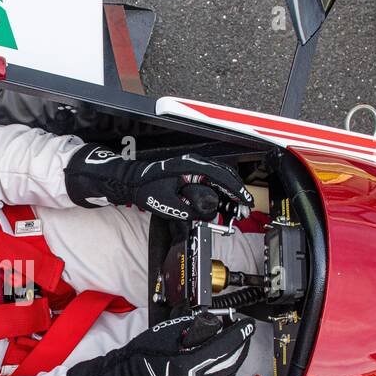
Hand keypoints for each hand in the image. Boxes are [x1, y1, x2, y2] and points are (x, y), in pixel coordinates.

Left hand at [66, 146, 252, 221]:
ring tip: (236, 207)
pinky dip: (219, 190)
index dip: (237, 191)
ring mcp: (191, 166)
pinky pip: (209, 180)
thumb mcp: (167, 203)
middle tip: (244, 208)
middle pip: (224, 175)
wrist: (129, 180)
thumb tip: (207, 212)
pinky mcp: (188, 172)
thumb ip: (189, 209)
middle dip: (236, 192)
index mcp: (191, 166)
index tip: (246, 202)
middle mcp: (194, 163)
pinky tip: (221, 201)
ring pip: (218, 177)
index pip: (222, 177)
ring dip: (228, 192)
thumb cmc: (143, 187)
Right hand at [67, 314, 255, 375]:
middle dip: (240, 344)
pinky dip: (228, 366)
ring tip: (238, 341)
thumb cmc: (145, 351)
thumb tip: (215, 324)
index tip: (246, 324)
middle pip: (229, 361)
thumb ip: (194, 328)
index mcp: (189, 364)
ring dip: (237, 356)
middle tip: (244, 330)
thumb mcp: (169, 331)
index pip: (222, 348)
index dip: (238, 334)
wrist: (132, 372)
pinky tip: (228, 356)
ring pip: (228, 372)